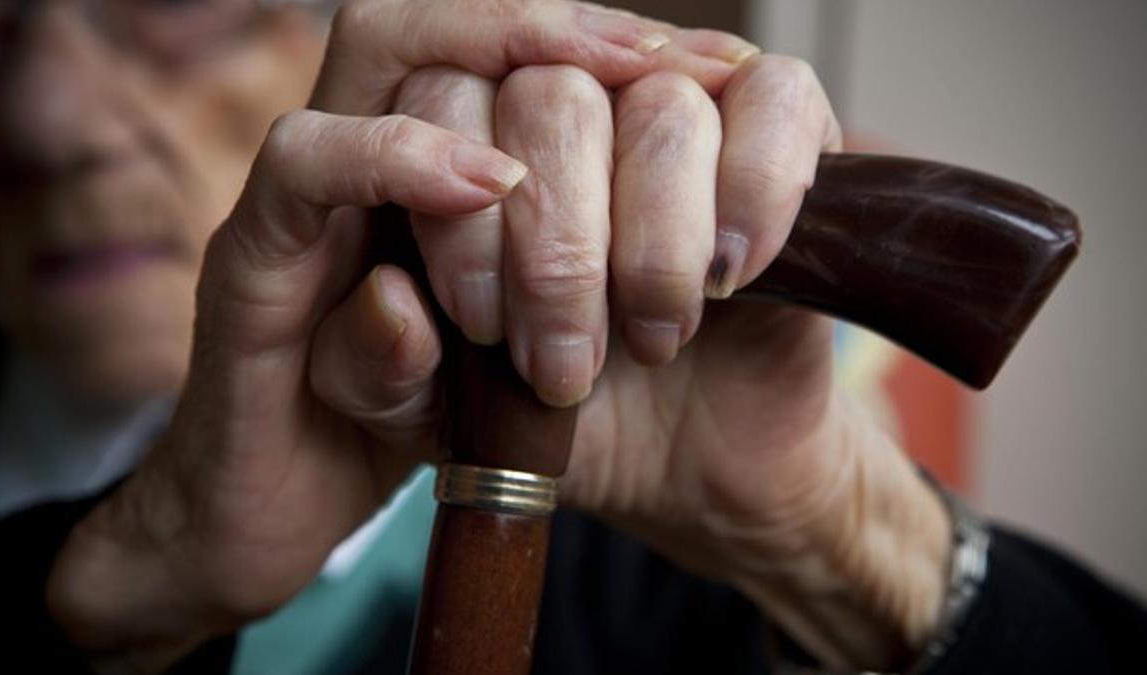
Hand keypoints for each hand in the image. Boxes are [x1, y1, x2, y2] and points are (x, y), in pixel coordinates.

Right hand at [43, 0, 760, 669]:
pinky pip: (306, 166)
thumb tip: (678, 235)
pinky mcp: (251, 265)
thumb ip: (581, 287)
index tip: (713, 68)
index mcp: (427, 167)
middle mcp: (358, 153)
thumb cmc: (418, 427)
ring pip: (381, 43)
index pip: (506, 47)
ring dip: (503, 69)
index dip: (606, 38)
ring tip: (611, 108)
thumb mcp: (523, 347)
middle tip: (668, 72)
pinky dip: (400, 159)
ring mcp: (299, 197)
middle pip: (452, 19)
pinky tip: (486, 183)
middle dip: (569, 36)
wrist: (280, 523)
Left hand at [388, 63, 949, 670]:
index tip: (473, 304)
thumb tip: (390, 298)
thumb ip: (370, 364)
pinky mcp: (774, 121)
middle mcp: (560, 86)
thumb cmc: (538, 412)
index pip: (423, 76)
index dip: (430, 161)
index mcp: (449, 131)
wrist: (676, 453)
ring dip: (653, 250)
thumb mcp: (425, 413)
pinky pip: (775, 99)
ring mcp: (670, 94)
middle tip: (558, 363)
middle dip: (552, 251)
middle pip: (545, 93)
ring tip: (649, 341)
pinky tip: (728, 276)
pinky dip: (754, 192)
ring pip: (659, 105)